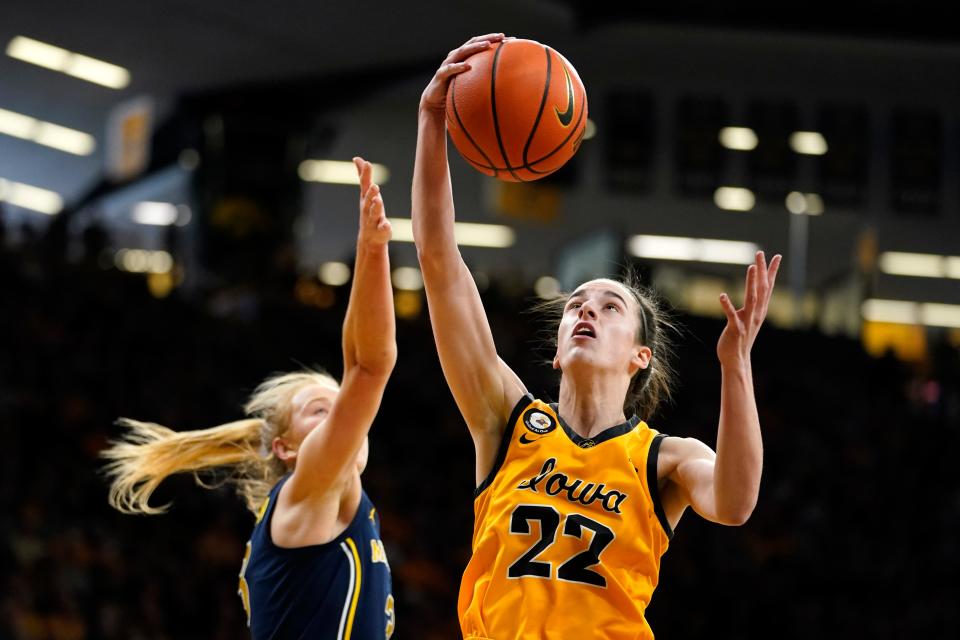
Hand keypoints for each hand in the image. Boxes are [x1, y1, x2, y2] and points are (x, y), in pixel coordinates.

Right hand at [354, 157, 390, 245]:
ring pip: (374, 213)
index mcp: (365, 198)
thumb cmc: (369, 210)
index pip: (365, 184)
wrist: (369, 238)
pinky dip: (384, 227)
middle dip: (370, 193)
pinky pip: (383, 228)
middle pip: (368, 199)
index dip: (365, 174)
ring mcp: (373, 219)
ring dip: (375, 207)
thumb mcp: (366, 192)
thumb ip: (363, 176)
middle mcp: (367, 208)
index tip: (367, 163)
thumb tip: (357, 158)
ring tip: (378, 200)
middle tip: (374, 186)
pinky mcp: (381, 230)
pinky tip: (387, 225)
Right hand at [420, 33, 505, 113]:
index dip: (495, 40)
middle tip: (501, 37)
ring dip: (475, 47)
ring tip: (487, 45)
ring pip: (462, 52)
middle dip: (488, 38)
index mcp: (465, 56)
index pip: (481, 43)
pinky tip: (468, 66)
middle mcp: (456, 56)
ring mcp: (448, 64)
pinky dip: (458, 67)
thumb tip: (504, 85)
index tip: (511, 39)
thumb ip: (484, 80)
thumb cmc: (455, 91)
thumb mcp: (471, 84)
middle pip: (473, 42)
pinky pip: (450, 69)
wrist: (435, 101)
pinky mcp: (441, 75)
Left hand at [717, 251, 781, 365]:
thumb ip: (753, 305)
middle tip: (760, 253)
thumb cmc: (740, 337)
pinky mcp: (736, 329)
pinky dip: (727, 305)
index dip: (772, 271)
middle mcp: (756, 314)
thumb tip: (755, 292)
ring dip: (752, 283)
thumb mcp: (749, 318)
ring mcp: (747, 321)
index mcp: (760, 310)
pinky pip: (732, 315)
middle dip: (762, 270)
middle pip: (762, 288)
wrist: (737, 359)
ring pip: (751, 299)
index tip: (776, 256)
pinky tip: (721, 295)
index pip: (768, 287)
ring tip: (751, 267)